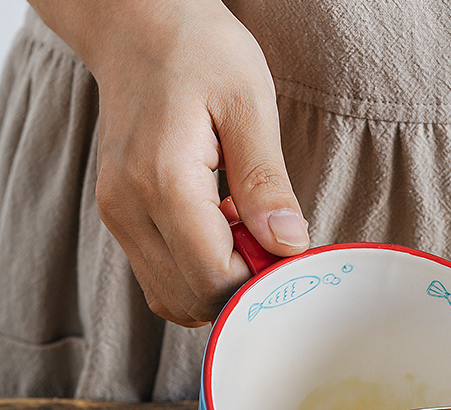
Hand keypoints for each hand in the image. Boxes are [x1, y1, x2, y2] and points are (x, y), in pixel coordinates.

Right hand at [34, 0, 308, 324]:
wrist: (138, 25)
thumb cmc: (199, 51)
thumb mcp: (249, 103)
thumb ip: (266, 182)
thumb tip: (288, 245)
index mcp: (162, 181)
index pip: (214, 278)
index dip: (260, 281)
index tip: (288, 252)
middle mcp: (129, 209)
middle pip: (193, 299)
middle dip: (242, 287)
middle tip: (270, 241)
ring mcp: (118, 218)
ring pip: (174, 298)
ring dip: (219, 283)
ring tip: (243, 231)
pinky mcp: (121, 220)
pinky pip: (162, 277)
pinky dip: (197, 273)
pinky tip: (221, 232)